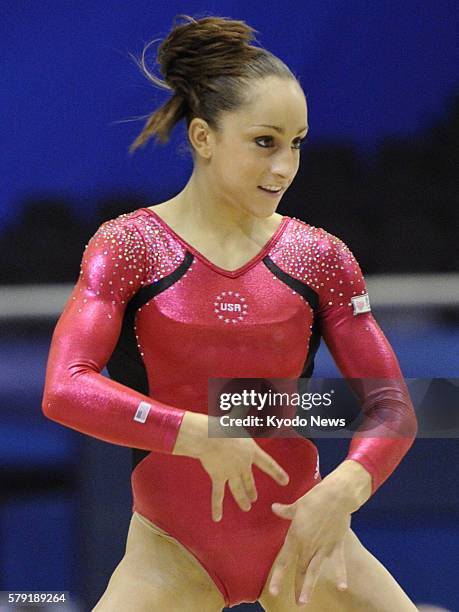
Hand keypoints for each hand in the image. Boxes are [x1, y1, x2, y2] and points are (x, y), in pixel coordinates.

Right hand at [173, 412, 289, 520]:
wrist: (208, 437)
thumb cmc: (223, 426)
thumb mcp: (238, 416)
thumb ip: (245, 408)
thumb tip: (251, 394)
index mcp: (251, 451)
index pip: (268, 464)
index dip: (277, 473)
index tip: (285, 481)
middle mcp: (244, 465)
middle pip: (250, 481)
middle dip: (252, 490)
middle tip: (254, 499)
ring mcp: (231, 473)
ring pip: (238, 490)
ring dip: (242, 499)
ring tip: (246, 507)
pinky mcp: (219, 478)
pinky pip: (218, 495)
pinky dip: (217, 507)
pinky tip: (217, 518)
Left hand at [269, 483, 350, 606]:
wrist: (336, 496)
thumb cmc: (315, 498)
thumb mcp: (297, 505)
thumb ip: (285, 511)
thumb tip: (274, 508)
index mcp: (296, 536)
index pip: (284, 560)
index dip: (279, 576)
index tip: (273, 591)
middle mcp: (308, 545)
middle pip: (301, 569)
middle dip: (298, 586)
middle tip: (297, 603)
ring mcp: (323, 547)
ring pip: (315, 570)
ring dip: (310, 586)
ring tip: (305, 601)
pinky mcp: (337, 545)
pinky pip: (339, 562)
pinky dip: (341, 574)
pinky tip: (343, 587)